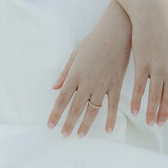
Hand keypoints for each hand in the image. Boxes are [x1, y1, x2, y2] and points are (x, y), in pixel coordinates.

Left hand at [47, 0, 131, 136]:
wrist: (116, 32)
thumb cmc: (94, 41)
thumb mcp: (75, 54)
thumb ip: (65, 73)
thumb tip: (54, 87)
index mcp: (75, 74)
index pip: (62, 98)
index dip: (56, 113)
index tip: (50, 125)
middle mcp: (87, 82)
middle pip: (76, 108)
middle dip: (68, 123)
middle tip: (63, 136)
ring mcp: (102, 85)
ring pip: (93, 110)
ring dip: (86, 125)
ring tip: (80, 135)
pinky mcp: (116, 84)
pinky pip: (113, 106)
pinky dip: (110, 119)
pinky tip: (108, 130)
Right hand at [129, 3, 167, 126]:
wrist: (152, 16)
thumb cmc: (165, 31)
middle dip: (164, 114)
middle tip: (160, 125)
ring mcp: (156, 68)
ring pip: (154, 97)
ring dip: (152, 112)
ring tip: (150, 123)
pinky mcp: (142, 65)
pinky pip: (139, 88)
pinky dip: (137, 101)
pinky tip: (135, 111)